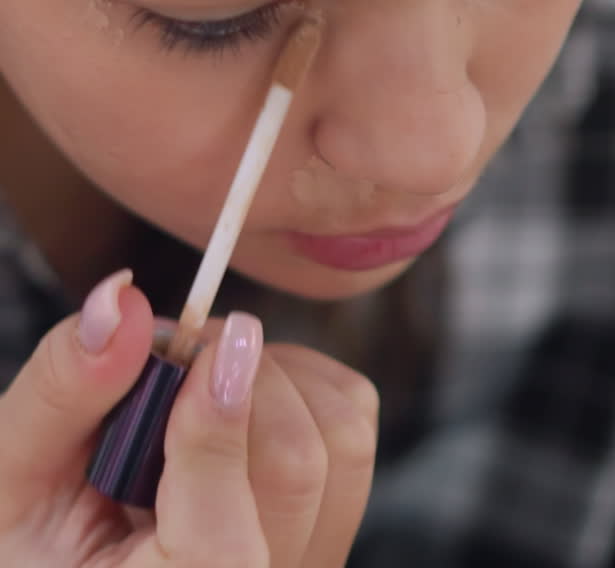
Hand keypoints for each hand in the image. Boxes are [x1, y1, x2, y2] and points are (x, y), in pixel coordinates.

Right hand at [0, 270, 377, 566]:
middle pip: (297, 468)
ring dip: (274, 379)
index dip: (219, 431)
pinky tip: (239, 399)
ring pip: (341, 441)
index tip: (206, 341)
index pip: (223, 551)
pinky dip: (304, 381)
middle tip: (175, 355)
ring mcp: (305, 565)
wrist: (69, 557)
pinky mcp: (329, 525)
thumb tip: (122, 300)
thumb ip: (64, 391)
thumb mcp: (11, 476)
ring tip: (200, 384)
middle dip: (238, 379)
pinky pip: (353, 424)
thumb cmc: (37, 537)